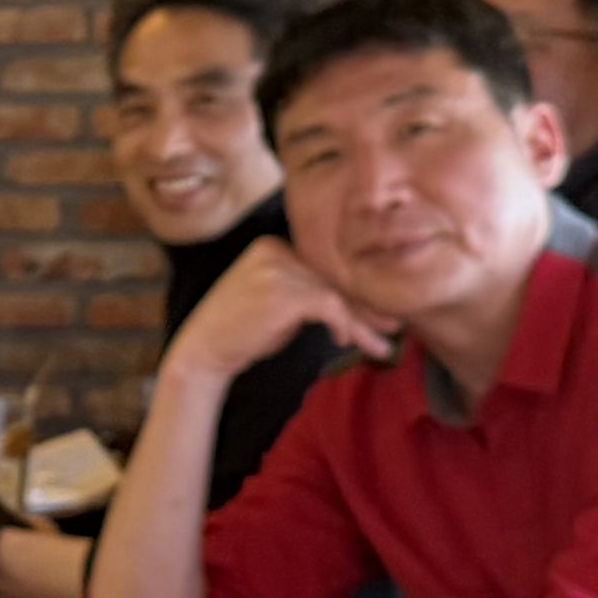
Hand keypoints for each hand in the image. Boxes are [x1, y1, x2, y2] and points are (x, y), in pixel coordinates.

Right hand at [166, 234, 392, 385]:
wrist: (203, 351)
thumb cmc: (242, 333)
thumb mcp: (278, 303)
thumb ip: (309, 294)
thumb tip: (358, 305)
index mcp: (274, 245)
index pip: (325, 269)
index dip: (355, 292)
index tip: (379, 313)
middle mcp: (275, 249)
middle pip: (333, 279)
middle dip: (366, 307)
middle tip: (393, 326)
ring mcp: (277, 268)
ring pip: (335, 295)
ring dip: (361, 325)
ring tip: (380, 346)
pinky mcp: (282, 291)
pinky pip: (328, 306)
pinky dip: (343, 325)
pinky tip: (343, 340)